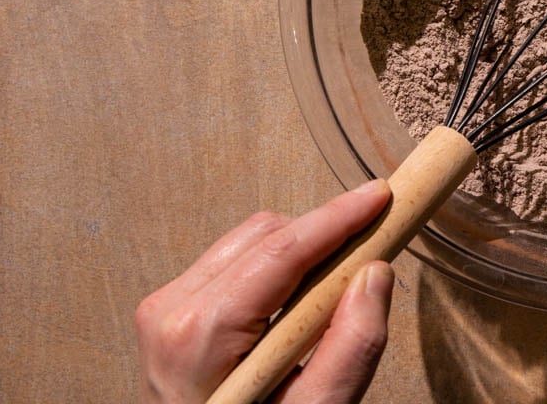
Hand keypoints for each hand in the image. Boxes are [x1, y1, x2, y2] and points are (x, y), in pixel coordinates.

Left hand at [136, 180, 395, 402]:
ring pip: (251, 239)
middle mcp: (172, 310)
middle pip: (267, 235)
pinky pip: (236, 259)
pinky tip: (295, 306)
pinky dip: (277, 268)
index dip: (336, 219)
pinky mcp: (172, 307)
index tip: (379, 197)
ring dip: (301, 254)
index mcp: (199, 336)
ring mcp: (166, 306)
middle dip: (323, 239)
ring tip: (327, 298)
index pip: (280, 252)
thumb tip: (376, 273)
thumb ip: (350, 348)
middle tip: (366, 262)